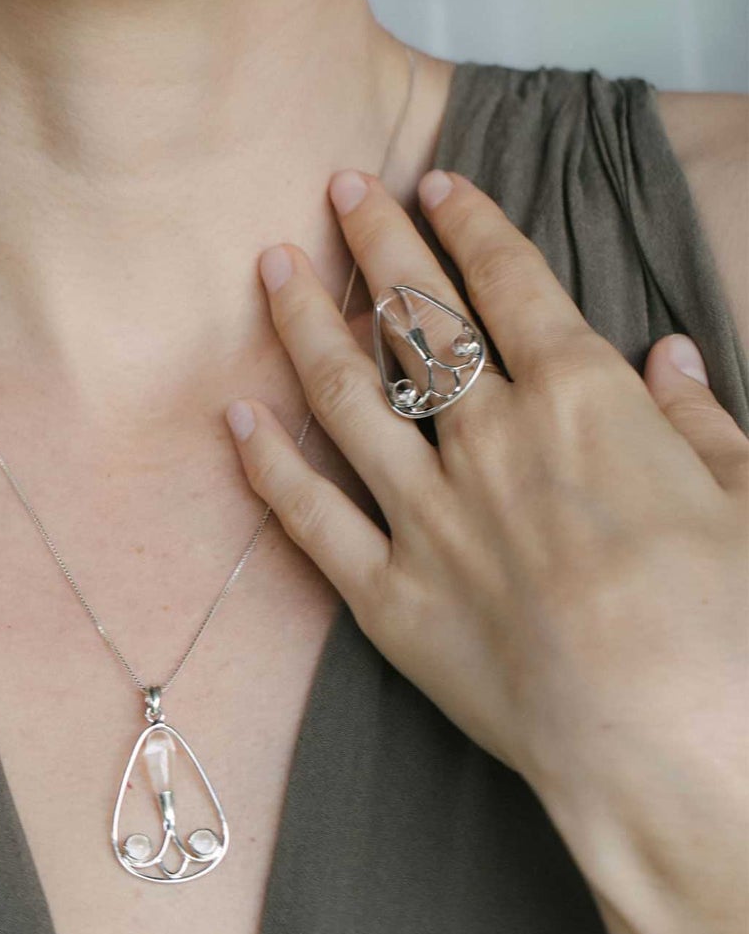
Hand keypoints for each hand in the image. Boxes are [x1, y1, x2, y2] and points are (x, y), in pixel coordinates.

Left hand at [223, 166, 748, 933]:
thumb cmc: (735, 627)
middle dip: (376, 241)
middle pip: (417, 316)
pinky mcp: (389, 594)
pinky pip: (310, 516)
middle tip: (338, 187)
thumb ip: (700, 425)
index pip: (510, 283)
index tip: (434, 182)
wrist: (677, 751)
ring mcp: (428, 514)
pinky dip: (267, 462)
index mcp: (582, 401)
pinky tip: (234, 413)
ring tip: (271, 264)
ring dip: (303, 320)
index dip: (469, 223)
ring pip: (346, 391)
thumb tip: (669, 356)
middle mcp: (489, 438)